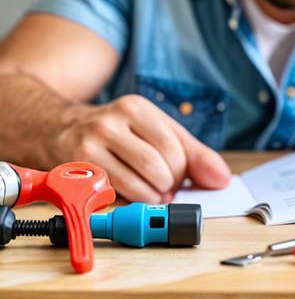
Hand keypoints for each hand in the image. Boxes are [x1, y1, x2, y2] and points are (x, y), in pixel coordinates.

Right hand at [51, 95, 231, 202]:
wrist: (58, 128)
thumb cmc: (118, 133)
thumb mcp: (156, 131)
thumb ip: (193, 153)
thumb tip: (222, 178)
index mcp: (137, 108)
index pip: (174, 147)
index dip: (182, 171)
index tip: (180, 179)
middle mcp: (112, 122)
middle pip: (157, 166)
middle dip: (168, 185)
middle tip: (165, 188)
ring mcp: (90, 144)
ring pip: (136, 183)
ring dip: (152, 197)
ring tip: (152, 193)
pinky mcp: (76, 167)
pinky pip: (113, 194)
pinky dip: (129, 201)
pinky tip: (130, 194)